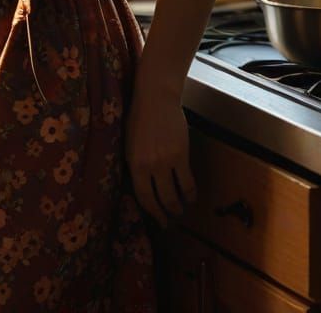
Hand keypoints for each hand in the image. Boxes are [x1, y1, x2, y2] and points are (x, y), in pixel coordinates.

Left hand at [125, 84, 195, 226]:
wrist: (155, 98)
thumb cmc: (138, 117)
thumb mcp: (128, 142)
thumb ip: (134, 162)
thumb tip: (140, 182)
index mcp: (133, 163)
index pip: (143, 196)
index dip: (151, 211)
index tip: (157, 220)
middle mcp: (149, 166)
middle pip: (160, 199)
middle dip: (166, 214)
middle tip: (170, 221)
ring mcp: (166, 162)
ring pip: (176, 194)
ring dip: (180, 205)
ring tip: (182, 209)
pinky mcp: (181, 155)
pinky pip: (188, 181)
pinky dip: (191, 192)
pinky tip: (192, 196)